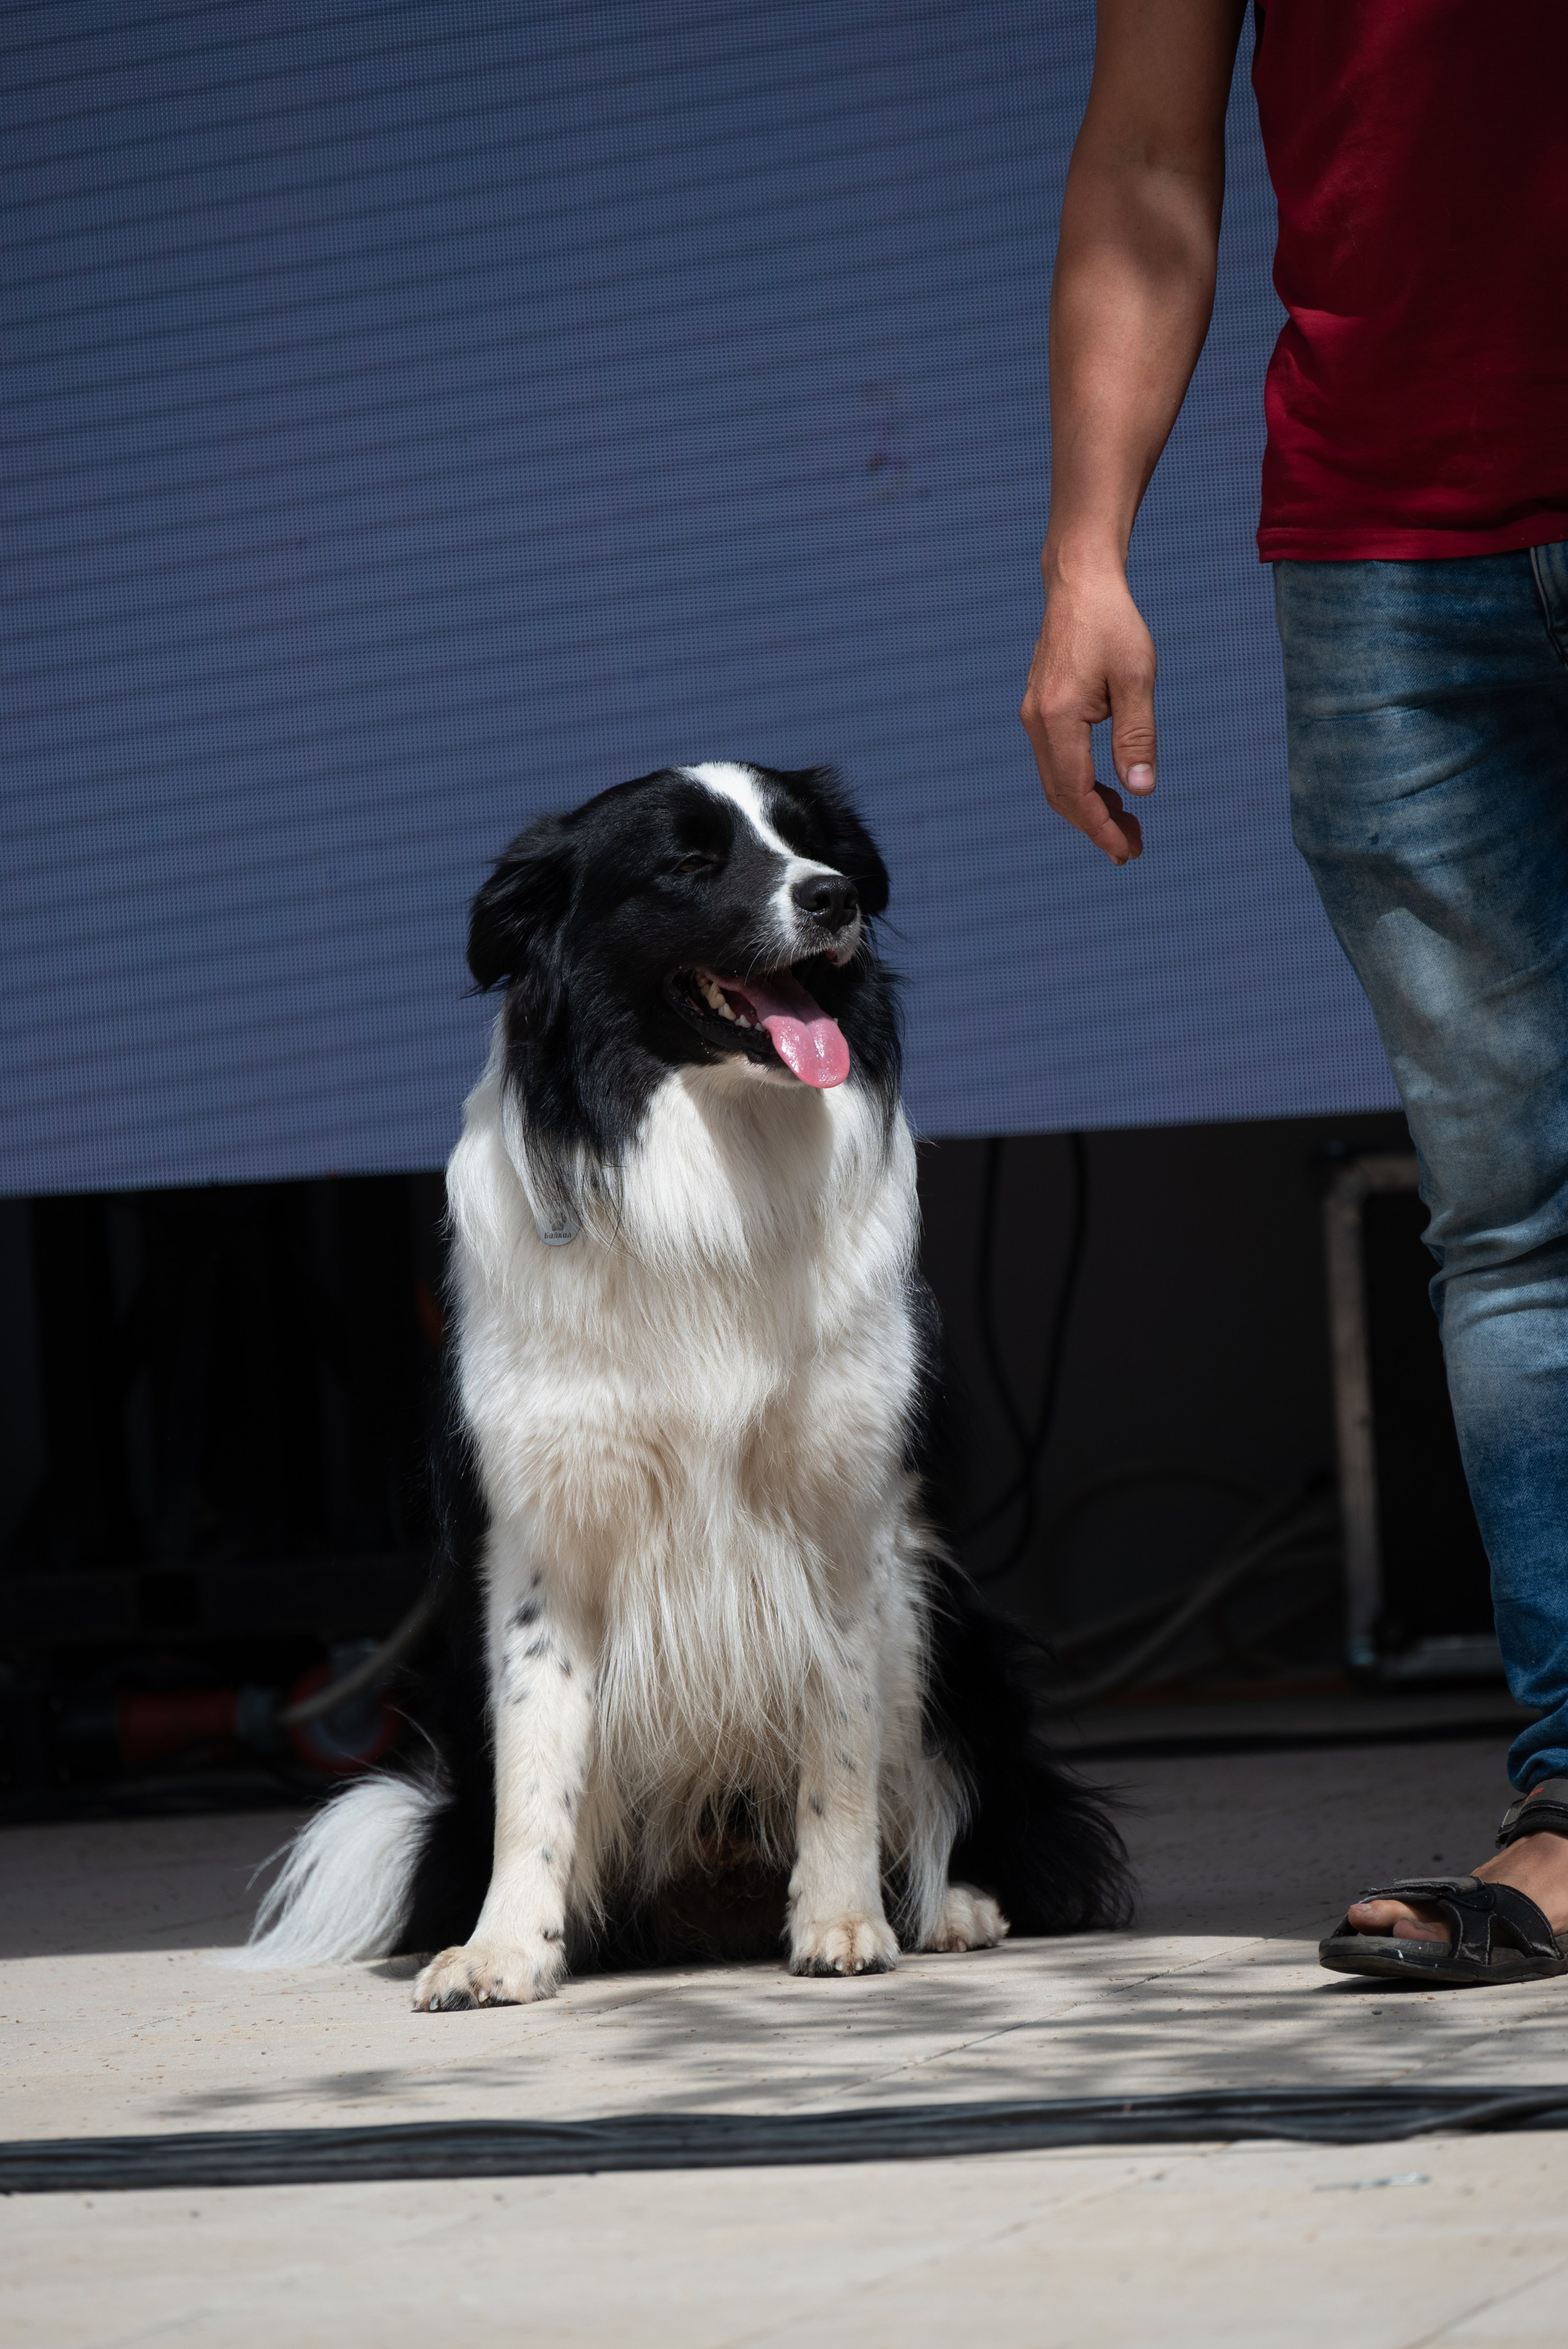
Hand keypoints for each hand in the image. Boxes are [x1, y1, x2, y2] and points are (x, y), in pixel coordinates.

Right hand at [1020, 564, 1157, 864]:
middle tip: (1133, 848)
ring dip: (1089, 810)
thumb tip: (1142, 791)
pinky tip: (1109, 791)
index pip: (1076, 792)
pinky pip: (1056, 764)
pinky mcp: (1039, 712)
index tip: (1128, 851)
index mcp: (1058, 717)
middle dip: (1096, 827)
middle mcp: (1036, 722)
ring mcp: (1033, 718)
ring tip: (1126, 825)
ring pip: (1056, 783)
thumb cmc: (1113, 624)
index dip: (1101, 828)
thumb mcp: (1137, 678)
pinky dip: (1080, 786)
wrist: (1079, 584)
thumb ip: (1138, 736)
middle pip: (1061, 796)